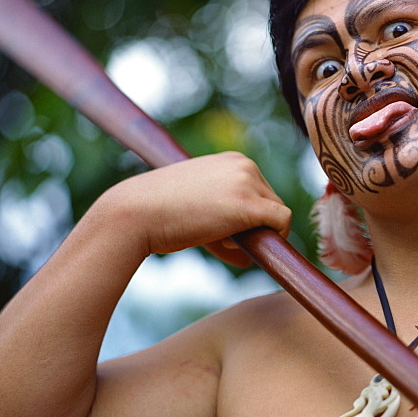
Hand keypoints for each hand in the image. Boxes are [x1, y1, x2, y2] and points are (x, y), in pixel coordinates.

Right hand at [98, 152, 291, 264]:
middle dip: (251, 226)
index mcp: (233, 160)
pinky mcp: (250, 206)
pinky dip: (270, 240)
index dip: (245, 216)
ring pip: (278, 215)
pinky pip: (282, 223)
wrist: (135, 212)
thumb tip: (249, 256)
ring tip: (220, 240)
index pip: (260, 191)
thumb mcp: (198, 205)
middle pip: (272, 203)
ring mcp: (249, 182)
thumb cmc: (160, 213)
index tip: (220, 228)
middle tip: (218, 238)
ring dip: (256, 235)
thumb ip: (224, 220)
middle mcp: (245, 164)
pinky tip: (237, 247)